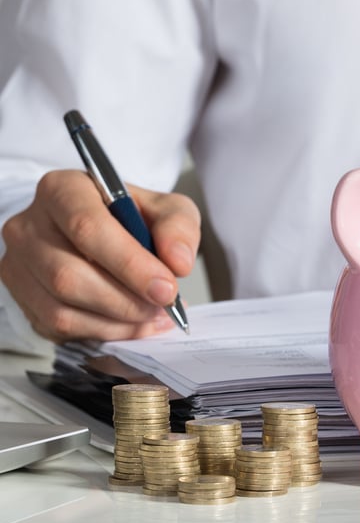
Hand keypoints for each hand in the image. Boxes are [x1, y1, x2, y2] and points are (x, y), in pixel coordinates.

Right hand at [0, 169, 200, 341]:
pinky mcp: (22, 298)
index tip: (166, 288)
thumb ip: (178, 228)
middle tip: (164, 305)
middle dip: (126, 300)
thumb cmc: (132, 217)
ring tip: (153, 314)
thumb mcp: (167, 208)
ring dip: (117, 321)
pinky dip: (105, 332)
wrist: (105, 231)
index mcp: (62, 190)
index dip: (129, 264)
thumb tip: (178, 263)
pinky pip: (59, 328)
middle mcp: (29, 226)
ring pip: (61, 308)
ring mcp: (18, 265)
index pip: (87, 228)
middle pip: (68, 275)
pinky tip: (134, 323)